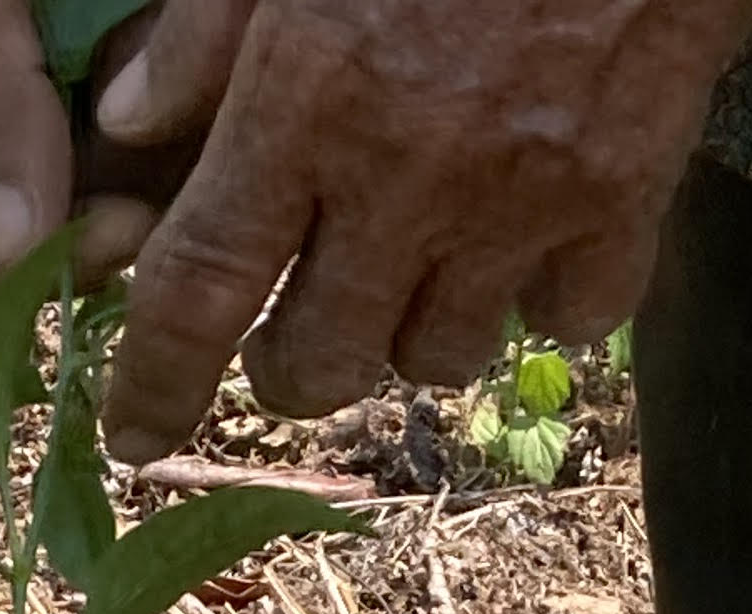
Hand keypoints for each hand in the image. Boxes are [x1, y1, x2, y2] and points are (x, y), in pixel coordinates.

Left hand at [90, 0, 751, 452]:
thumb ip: (207, 29)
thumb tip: (129, 122)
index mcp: (309, 101)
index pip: (199, 290)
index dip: (156, 386)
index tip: (135, 436)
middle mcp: (405, 176)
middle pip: (318, 364)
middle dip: (290, 369)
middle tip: (292, 330)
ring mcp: (519, 197)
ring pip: (437, 358)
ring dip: (412, 333)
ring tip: (415, 269)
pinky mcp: (622, 193)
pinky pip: (567, 317)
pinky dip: (542, 301)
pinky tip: (529, 241)